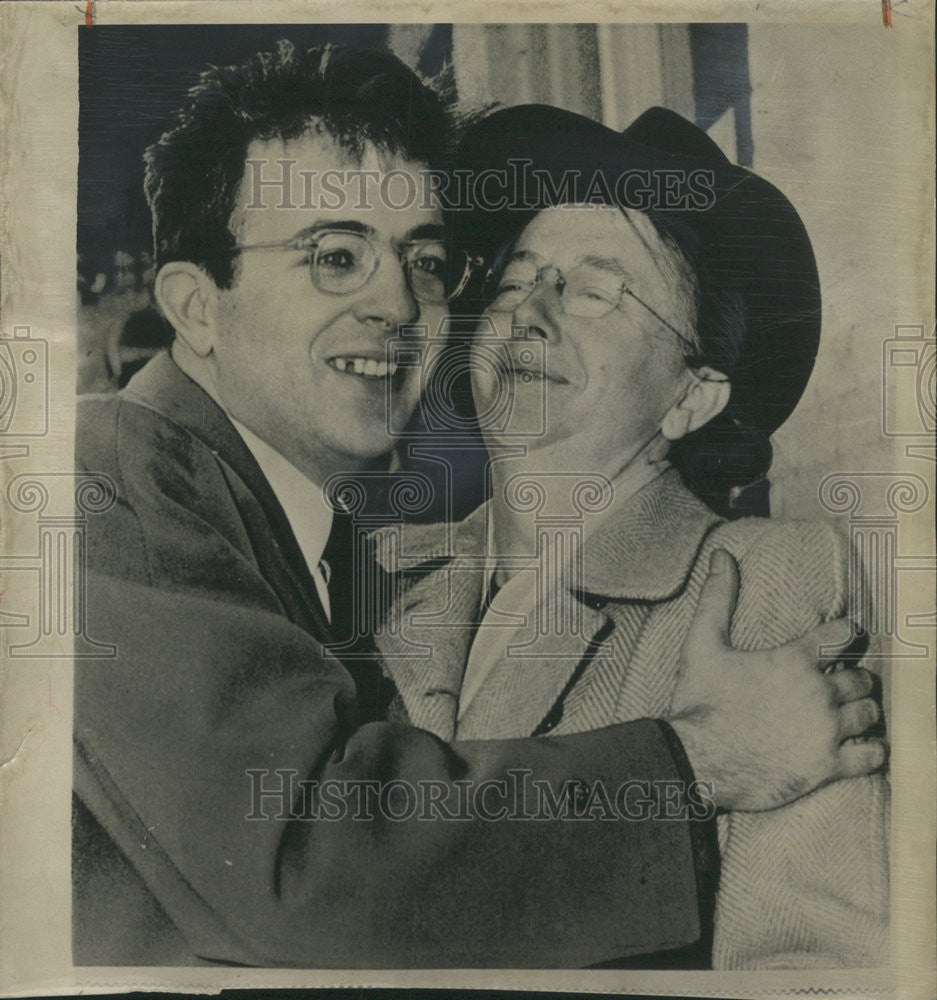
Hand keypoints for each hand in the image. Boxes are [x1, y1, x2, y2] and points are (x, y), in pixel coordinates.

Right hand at [669, 549, 884, 811]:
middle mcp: (819, 692)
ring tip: (849, 714)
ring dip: (862, 711)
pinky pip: (872, 755)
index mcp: (794, 659)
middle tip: (841, 684)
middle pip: (863, 678)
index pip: (843, 635)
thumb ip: (717, 597)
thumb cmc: (699, 700)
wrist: (696, 759)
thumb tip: (721, 555)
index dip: (846, 635)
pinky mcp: (828, 766)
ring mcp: (827, 731)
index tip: (843, 639)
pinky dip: (871, 750)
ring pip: (870, 713)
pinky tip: (858, 747)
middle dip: (854, 679)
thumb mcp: (702, 643)